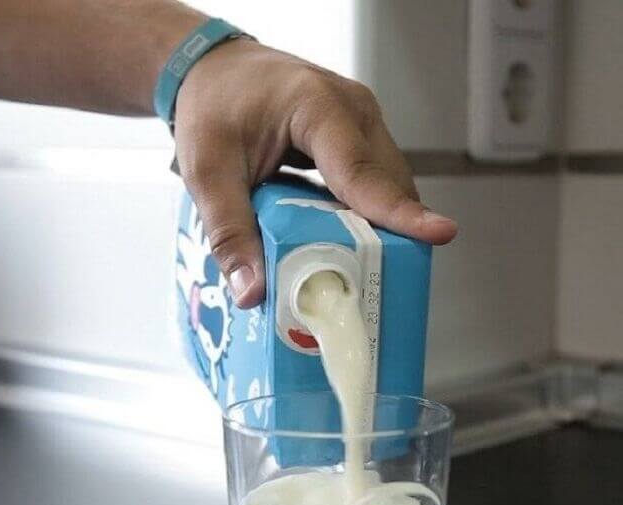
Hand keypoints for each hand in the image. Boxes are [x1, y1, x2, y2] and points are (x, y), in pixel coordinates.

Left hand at [175, 40, 457, 308]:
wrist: (215, 70)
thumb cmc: (212, 106)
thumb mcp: (207, 172)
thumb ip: (229, 231)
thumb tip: (252, 292)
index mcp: (316, 107)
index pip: (362, 171)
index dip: (398, 211)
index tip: (439, 234)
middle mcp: (352, 110)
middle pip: (388, 183)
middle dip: (388, 237)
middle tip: (376, 288)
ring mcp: (360, 122)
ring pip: (386, 186)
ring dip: (378, 229)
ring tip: (362, 275)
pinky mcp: (356, 139)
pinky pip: (373, 183)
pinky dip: (365, 217)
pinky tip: (348, 247)